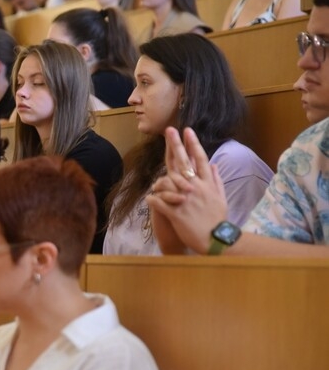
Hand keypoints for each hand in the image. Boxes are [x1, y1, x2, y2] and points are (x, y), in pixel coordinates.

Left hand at [146, 127, 228, 253]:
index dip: (193, 144)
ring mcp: (185, 199)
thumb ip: (216, 180)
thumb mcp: (221, 198)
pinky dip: (152, 200)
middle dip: (176, 144)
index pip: (199, 159)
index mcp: (206, 184)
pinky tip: (149, 200)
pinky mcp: (176, 212)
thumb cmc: (217, 219)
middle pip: (184, 162)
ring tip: (157, 189)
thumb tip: (213, 165)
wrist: (215, 240)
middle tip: (169, 129)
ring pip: (167, 181)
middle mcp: (196, 187)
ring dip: (160, 183)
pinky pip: (159, 202)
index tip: (187, 130)